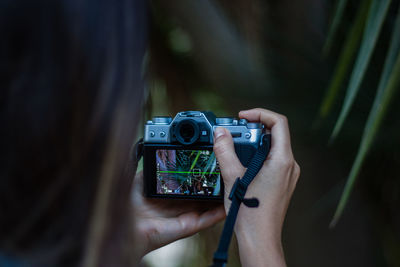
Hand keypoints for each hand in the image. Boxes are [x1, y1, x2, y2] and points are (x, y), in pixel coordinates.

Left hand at [132, 172, 224, 257]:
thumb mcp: (142, 178)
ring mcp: (186, 216)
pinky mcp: (188, 225)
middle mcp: (180, 206)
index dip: (201, 176)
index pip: (190, 185)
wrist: (127, 223)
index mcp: (171, 195)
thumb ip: (154, 167)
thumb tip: (160, 152)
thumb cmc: (130, 204)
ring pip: (209, 207)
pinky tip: (228, 204)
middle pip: (203, 196)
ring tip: (232, 185)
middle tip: (226, 172)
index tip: (211, 164)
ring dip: (221, 198)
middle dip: (214, 186)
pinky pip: (208, 219)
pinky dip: (219, 213)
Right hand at [213, 108, 299, 266]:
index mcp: (282, 160)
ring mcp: (288, 175)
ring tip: (235, 149)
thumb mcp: (232, 176)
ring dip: (254, 143)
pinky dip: (257, 156)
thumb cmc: (250, 212)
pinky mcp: (282, 183)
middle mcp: (289, 166)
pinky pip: (272, 161)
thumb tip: (220, 132)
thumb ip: (225, 150)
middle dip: (253, 129)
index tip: (242, 116)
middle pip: (275, 134)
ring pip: (273, 148)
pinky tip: (241, 165)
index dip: (260, 113)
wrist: (259, 239)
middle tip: (234, 133)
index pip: (278, 122)